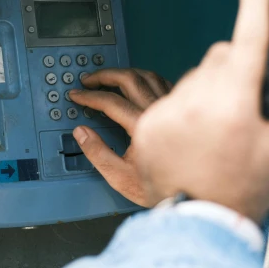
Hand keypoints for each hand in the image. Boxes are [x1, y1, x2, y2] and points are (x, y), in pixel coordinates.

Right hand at [68, 68, 172, 206]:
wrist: (191, 194)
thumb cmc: (160, 188)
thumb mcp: (120, 177)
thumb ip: (98, 153)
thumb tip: (81, 133)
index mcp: (143, 127)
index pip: (111, 102)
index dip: (90, 96)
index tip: (77, 95)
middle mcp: (159, 112)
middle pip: (129, 80)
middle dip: (105, 76)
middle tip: (89, 79)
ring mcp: (172, 109)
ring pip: (148, 76)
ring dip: (125, 73)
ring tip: (110, 77)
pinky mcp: (180, 110)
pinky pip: (163, 83)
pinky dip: (146, 78)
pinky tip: (138, 83)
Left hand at [134, 0, 268, 220]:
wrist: (199, 226)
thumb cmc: (247, 189)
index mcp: (235, 103)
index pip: (249, 39)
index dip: (255, 1)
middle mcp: (197, 100)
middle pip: (221, 57)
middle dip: (235, 69)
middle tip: (245, 105)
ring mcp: (167, 111)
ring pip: (195, 76)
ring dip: (208, 90)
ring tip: (217, 130)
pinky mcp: (146, 124)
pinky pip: (171, 97)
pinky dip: (185, 108)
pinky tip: (194, 137)